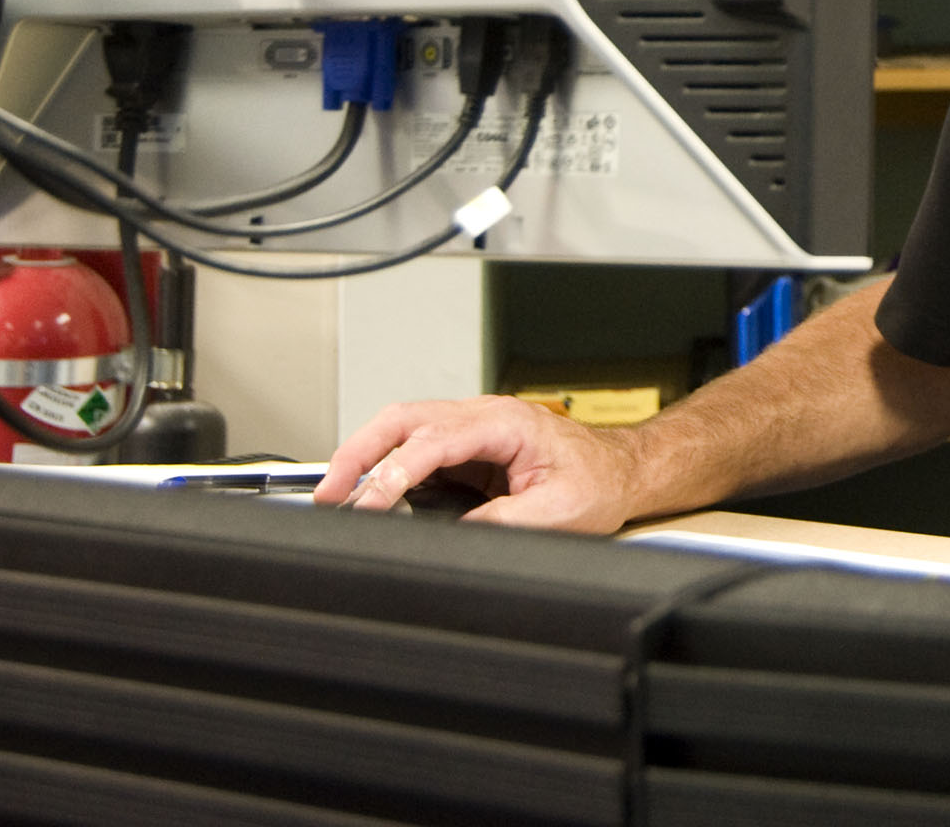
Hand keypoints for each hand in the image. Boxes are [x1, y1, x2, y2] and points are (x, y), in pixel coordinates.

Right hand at [313, 395, 642, 531]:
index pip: (432, 441)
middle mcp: (485, 416)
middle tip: (326, 492)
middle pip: (404, 419)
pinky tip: (369, 492)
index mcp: (507, 423)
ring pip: (403, 428)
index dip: (392, 472)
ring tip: (336, 494)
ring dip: (366, 456)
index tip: (366, 506)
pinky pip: (417, 447)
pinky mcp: (469, 447)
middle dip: (359, 452)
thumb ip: (501, 523)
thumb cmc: (599, 483)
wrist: (623, 472)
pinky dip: (386, 465)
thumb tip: (450, 534)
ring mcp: (474, 427)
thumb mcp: (556, 513)